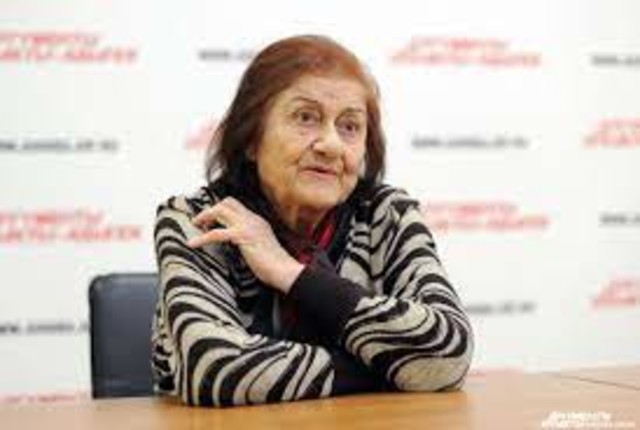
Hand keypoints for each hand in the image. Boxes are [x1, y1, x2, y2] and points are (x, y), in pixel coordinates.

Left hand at [187, 197, 303, 292]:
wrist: (285, 271)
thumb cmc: (275, 266)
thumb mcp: (261, 247)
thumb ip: (249, 241)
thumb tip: (237, 245)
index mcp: (257, 221)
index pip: (236, 206)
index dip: (220, 210)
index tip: (210, 221)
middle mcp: (253, 219)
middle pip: (227, 202)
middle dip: (210, 209)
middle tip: (200, 222)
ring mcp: (248, 226)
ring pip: (220, 210)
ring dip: (204, 217)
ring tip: (195, 227)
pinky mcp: (242, 236)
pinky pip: (216, 233)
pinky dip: (201, 238)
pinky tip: (193, 244)